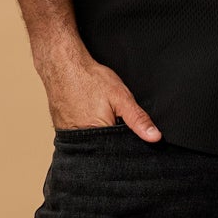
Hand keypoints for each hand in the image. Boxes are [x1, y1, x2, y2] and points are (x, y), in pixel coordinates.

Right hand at [42, 47, 161, 140]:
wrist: (62, 65)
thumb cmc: (90, 79)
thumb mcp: (121, 98)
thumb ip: (137, 119)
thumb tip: (155, 137)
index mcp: (98, 137)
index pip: (118, 151)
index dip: (127, 144)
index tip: (128, 131)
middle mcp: (81, 141)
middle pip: (104, 149)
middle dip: (112, 139)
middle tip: (109, 115)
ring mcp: (69, 136)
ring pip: (91, 144)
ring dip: (98, 135)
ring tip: (97, 114)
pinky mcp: (62, 129)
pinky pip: (79, 137)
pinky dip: (86, 130)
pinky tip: (88, 115)